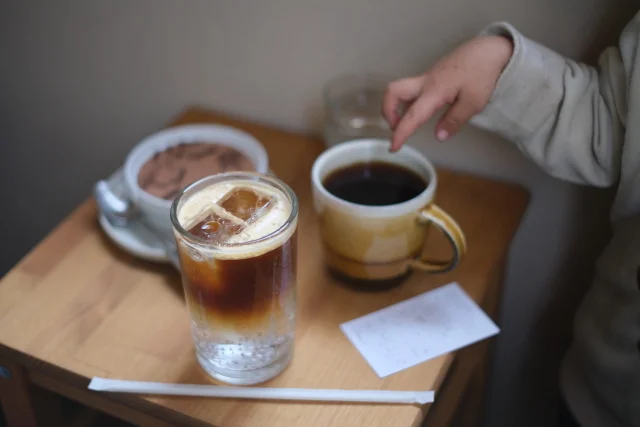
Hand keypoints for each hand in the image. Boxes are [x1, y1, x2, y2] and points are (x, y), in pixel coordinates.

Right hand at [383, 35, 512, 150]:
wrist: (489, 50)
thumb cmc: (482, 74)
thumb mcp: (474, 103)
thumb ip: (454, 120)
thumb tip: (439, 136)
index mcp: (435, 90)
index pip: (413, 115)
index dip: (401, 133)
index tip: (394, 147)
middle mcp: (425, 82)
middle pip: (393, 91)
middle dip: (387, 111)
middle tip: (396, 127)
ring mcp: (426, 77)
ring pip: (401, 88)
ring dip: (396, 106)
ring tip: (407, 122)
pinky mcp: (431, 76)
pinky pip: (412, 88)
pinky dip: (409, 101)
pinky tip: (421, 110)